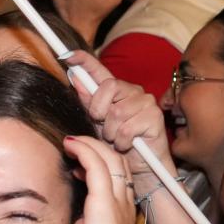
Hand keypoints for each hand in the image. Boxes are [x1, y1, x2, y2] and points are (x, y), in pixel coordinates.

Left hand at [61, 134, 139, 223]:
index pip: (118, 176)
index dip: (100, 163)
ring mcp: (117, 201)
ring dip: (89, 145)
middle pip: (117, 161)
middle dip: (96, 148)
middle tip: (74, 145)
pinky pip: (96, 165)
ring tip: (71, 141)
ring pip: (109, 158)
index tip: (77, 164)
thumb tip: (79, 221)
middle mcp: (125, 202)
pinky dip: (84, 150)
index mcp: (122, 212)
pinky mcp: (104, 203)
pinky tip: (69, 144)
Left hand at [66, 49, 174, 184]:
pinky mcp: (155, 116)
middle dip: (99, 111)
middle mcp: (132, 91)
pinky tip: (128, 145)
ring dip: (111, 132)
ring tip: (116, 140)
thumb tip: (75, 78)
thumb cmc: (117, 146)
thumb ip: (88, 102)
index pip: (99, 70)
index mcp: (115, 91)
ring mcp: (145, 102)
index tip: (68, 55)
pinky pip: (127, 127)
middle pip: (108, 87)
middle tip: (103, 127)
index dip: (84, 61)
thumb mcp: (96, 125)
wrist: (139, 168)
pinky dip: (122, 141)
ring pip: (116, 112)